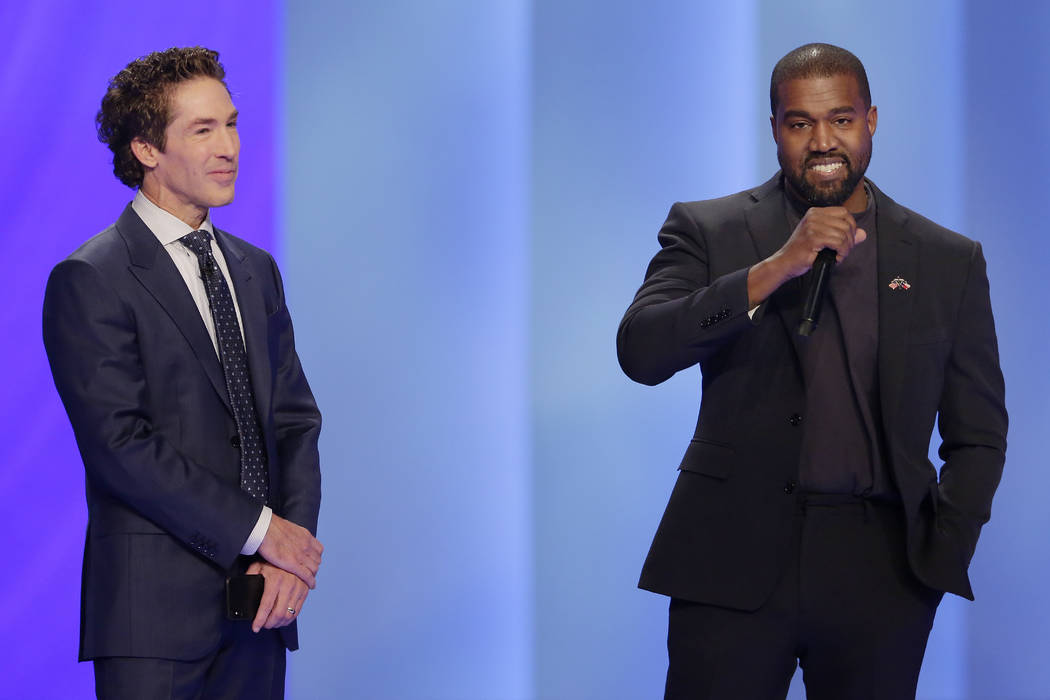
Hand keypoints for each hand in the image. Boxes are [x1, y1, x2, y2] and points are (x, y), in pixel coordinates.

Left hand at [246, 560, 309, 632]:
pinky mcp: (304, 591)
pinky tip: (282, 620)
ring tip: (271, 623)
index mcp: (275, 579)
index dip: (260, 620)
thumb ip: (250, 576)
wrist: (293, 552)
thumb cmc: (272, 560)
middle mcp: (288, 585)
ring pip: (289, 615)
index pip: (266, 606)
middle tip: (263, 625)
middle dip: (269, 624)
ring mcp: (298, 588)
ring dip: (279, 623)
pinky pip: (298, 611)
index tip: (255, 628)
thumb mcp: (258, 565)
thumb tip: (242, 590)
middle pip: (278, 613)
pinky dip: (289, 619)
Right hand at [257, 514, 323, 587]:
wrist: (264, 528)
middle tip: (309, 573)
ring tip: (309, 580)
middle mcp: (307, 545)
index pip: (318, 550)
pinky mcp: (293, 564)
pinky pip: (307, 575)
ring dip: (313, 574)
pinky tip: (311, 585)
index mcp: (305, 535)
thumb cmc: (270, 527)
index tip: (311, 562)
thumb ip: (292, 535)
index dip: (315, 557)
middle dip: (314, 567)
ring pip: (314, 568)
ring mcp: (301, 555)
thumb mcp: (287, 528)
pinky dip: (311, 581)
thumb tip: (289, 538)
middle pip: (317, 560)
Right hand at [747, 206, 866, 307]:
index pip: (844, 212)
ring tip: (838, 256)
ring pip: (844, 234)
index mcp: (815, 212)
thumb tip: (863, 234)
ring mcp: (812, 226)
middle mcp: (813, 216)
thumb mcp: (823, 239)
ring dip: (846, 248)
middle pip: (846, 223)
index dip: (851, 226)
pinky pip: (838, 242)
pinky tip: (835, 258)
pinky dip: (841, 253)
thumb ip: (843, 235)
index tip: (847, 240)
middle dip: (850, 240)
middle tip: (843, 251)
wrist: (784, 263)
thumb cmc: (801, 252)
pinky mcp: (813, 238)